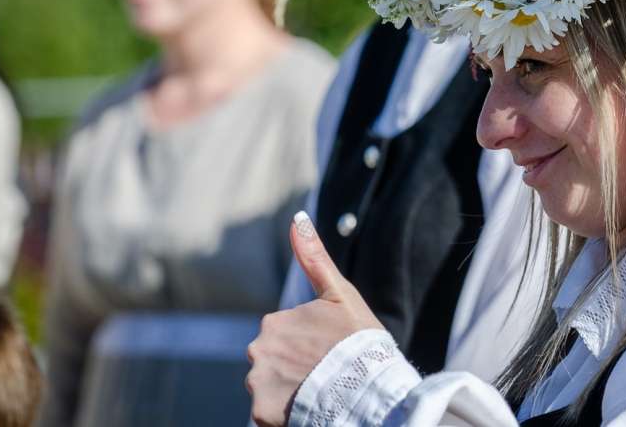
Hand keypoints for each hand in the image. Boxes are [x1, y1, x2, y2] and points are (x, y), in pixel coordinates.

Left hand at [246, 213, 383, 426]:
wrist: (367, 389)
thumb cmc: (358, 340)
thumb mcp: (340, 294)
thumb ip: (314, 257)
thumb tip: (298, 217)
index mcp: (273, 322)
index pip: (285, 336)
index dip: (310, 346)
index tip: (331, 351)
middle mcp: (258, 351)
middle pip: (274, 361)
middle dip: (295, 368)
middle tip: (327, 374)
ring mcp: (259, 383)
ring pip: (271, 387)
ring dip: (291, 391)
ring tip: (320, 393)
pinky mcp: (261, 413)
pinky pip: (269, 414)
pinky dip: (286, 413)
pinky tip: (310, 408)